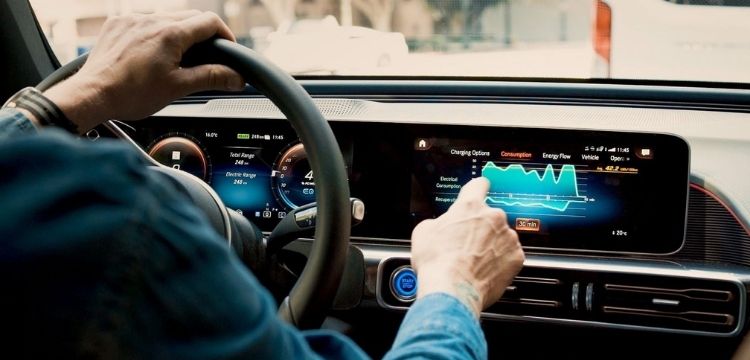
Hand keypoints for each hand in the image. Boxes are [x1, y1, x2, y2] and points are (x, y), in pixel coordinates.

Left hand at [43, 11, 244, 131]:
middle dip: (202, 35)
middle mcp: (151, 20)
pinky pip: (144, 21)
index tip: (227, 48)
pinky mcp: (117, 24)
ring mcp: (132, 20)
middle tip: (205, 57)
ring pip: (167, 18)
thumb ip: (211, 77)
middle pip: (190, 17)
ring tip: (175, 58)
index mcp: (170, 34)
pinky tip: (150, 54)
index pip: (210, 22)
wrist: (92, 95)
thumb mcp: (178, 88)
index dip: (225, 35)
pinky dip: (154, 33)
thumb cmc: (130, 94)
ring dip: (178, 33)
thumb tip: (236, 77)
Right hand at [411, 177, 524, 316]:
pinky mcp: (517, 257)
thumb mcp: (424, 232)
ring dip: (491, 245)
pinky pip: (510, 255)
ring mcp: (508, 237)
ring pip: (501, 236)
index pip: (479, 185)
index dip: (477, 189)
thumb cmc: (437, 261)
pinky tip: (486, 270)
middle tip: (466, 244)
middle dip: (480, 228)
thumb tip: (443, 226)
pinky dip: (501, 261)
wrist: (453, 289)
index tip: (479, 191)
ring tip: (475, 261)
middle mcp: (493, 217)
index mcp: (470, 206)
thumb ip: (439, 221)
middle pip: (490, 216)